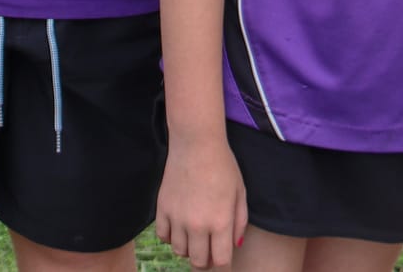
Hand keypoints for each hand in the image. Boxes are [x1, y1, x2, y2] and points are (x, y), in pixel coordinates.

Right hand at [154, 133, 246, 268]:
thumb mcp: (240, 192)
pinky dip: (171, 236)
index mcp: (220, 221)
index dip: (223, 263)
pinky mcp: (162, 208)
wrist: (195, 143)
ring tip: (194, 236)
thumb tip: (235, 245)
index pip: (220, 261)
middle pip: (198, 261)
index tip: (222, 257)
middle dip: (205, 260)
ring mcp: (177, 217)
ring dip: (188, 248)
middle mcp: (197, 224)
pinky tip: (179, 227)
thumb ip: (240, 221)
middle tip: (208, 250)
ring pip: (180, 251)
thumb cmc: (223, 165)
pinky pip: (163, 236)